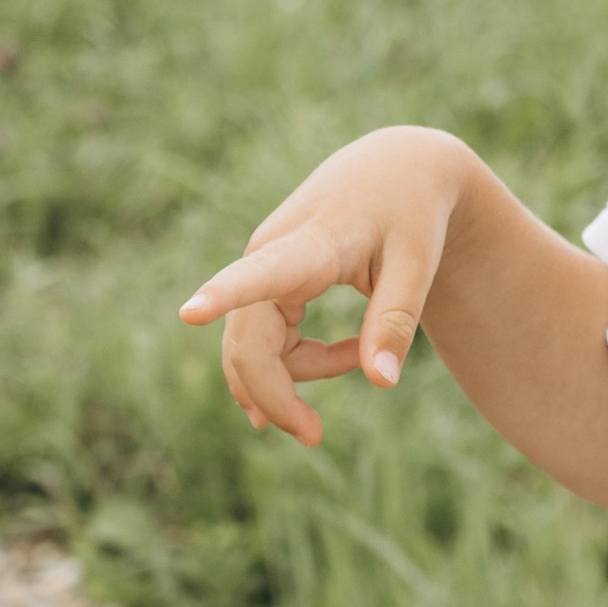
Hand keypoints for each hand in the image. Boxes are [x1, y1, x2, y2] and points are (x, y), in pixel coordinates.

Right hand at [180, 127, 473, 446]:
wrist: (395, 169)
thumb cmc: (411, 212)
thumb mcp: (417, 263)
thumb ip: (395, 321)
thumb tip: (380, 384)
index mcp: (308, 245)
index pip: (259, 275)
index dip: (222, 296)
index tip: (189, 312)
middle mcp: (269, 255)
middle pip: (248, 343)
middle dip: (274, 395)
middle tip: (314, 437)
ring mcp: (262, 268)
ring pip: (253, 348)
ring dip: (292, 379)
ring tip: (358, 360)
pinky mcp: (266, 279)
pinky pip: (265, 340)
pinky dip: (297, 363)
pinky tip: (345, 357)